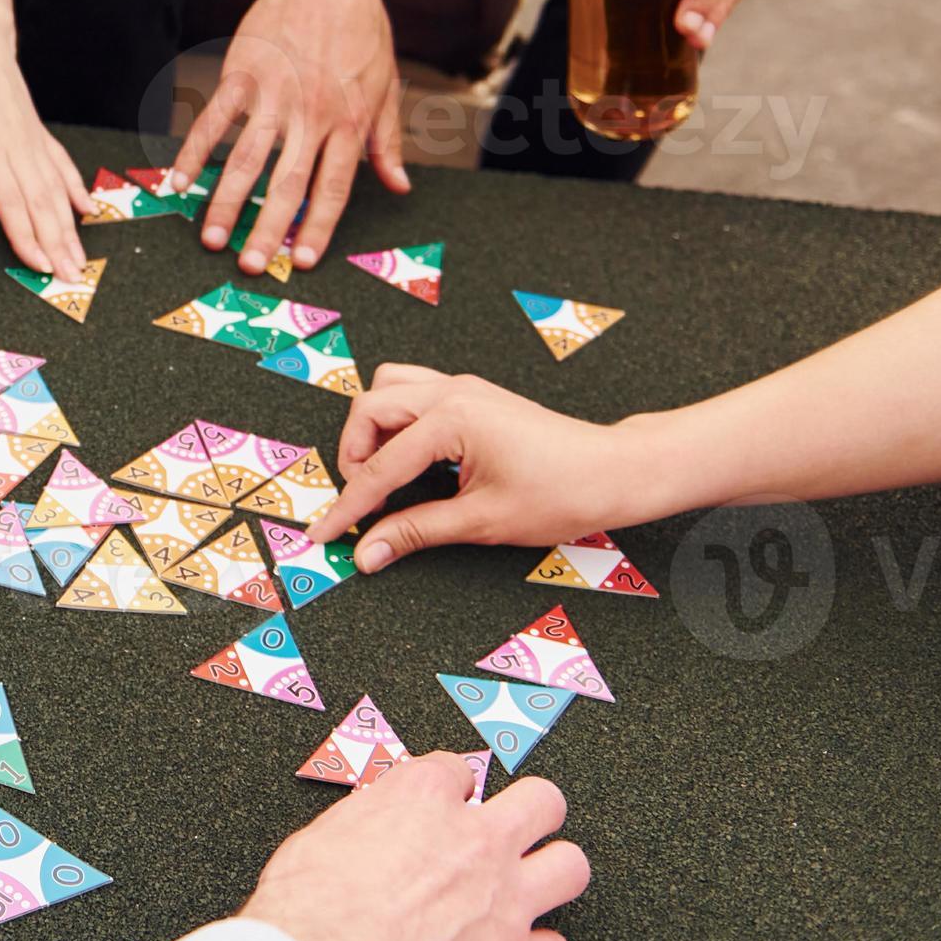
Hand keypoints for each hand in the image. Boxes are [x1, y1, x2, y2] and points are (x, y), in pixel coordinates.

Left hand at [0, 0, 91, 279]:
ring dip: (68, 226)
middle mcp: (13, 143)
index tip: (39, 264)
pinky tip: (86, 210)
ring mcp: (29, 136)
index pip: (8, 198)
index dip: (24, 234)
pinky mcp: (35, 129)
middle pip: (39, 201)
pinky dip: (74, 187)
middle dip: (56, 243)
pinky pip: (59, 163)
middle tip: (71, 277)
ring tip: (79, 259)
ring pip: (54, 188)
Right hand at [180, 0, 410, 277]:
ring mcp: (274, 96)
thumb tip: (399, 186)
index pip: (333, 188)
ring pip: (247, 160)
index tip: (300, 261)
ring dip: (226, 203)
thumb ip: (387, 141)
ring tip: (211, 239)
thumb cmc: (360, 30)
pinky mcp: (242, 75)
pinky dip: (195, 152)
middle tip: (250, 268)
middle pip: (288, 184)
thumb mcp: (386, 84)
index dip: (317, 227)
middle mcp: (312, 116)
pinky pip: (214, 121)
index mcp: (350, 123)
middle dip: (268, 230)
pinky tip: (178, 182)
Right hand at [239, 757, 586, 940]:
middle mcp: (477, 840)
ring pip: (572, 867)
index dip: (452, 792)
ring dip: (553, 877)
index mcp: (424, 798)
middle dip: (533, 814)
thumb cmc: (309, 908)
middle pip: (544, 802)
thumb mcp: (323, 835)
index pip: (459, 771)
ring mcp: (506, 899)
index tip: (446, 807)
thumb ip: (366, 825)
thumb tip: (369, 832)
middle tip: (515, 832)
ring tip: (532, 891)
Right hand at [318, 365, 635, 570]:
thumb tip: (368, 552)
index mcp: (451, 418)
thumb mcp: (482, 521)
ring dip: (373, 430)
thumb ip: (416, 531)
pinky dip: (399, 421)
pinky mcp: (473, 395)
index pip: (380, 466)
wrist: (615, 472)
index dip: (349, 507)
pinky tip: (411, 457)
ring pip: (388, 390)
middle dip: (354, 457)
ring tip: (381, 474)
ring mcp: (463, 388)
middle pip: (369, 409)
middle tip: (362, 503)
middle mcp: (451, 392)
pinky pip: (415, 392)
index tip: (325, 534)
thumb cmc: (561, 493)